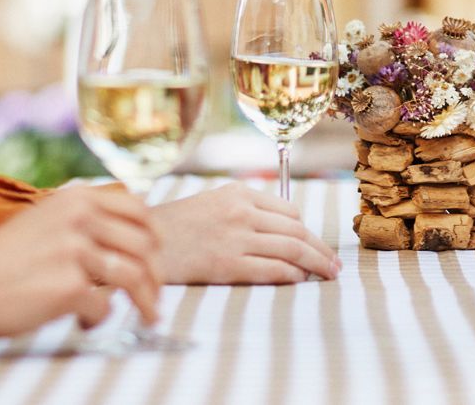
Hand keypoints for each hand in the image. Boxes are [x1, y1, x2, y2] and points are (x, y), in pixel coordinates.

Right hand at [0, 184, 161, 334]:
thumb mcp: (44, 220)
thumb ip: (83, 220)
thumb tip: (130, 236)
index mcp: (76, 198)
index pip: (139, 209)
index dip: (154, 237)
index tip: (155, 258)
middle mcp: (79, 218)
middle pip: (144, 246)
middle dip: (156, 276)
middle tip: (154, 297)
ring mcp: (75, 251)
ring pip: (134, 276)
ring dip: (145, 302)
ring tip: (146, 317)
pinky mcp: (69, 288)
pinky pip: (105, 308)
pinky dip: (100, 321)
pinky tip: (85, 325)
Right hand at [152, 182, 340, 283]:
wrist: (140, 244)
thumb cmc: (174, 228)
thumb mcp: (210, 203)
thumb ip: (242, 210)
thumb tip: (278, 226)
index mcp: (238, 193)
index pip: (288, 210)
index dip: (306, 230)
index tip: (315, 244)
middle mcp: (241, 211)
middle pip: (296, 230)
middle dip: (320, 249)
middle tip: (334, 265)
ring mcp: (236, 237)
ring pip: (292, 249)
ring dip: (315, 264)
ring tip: (328, 275)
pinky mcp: (228, 264)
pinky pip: (273, 269)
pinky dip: (293, 276)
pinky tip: (300, 282)